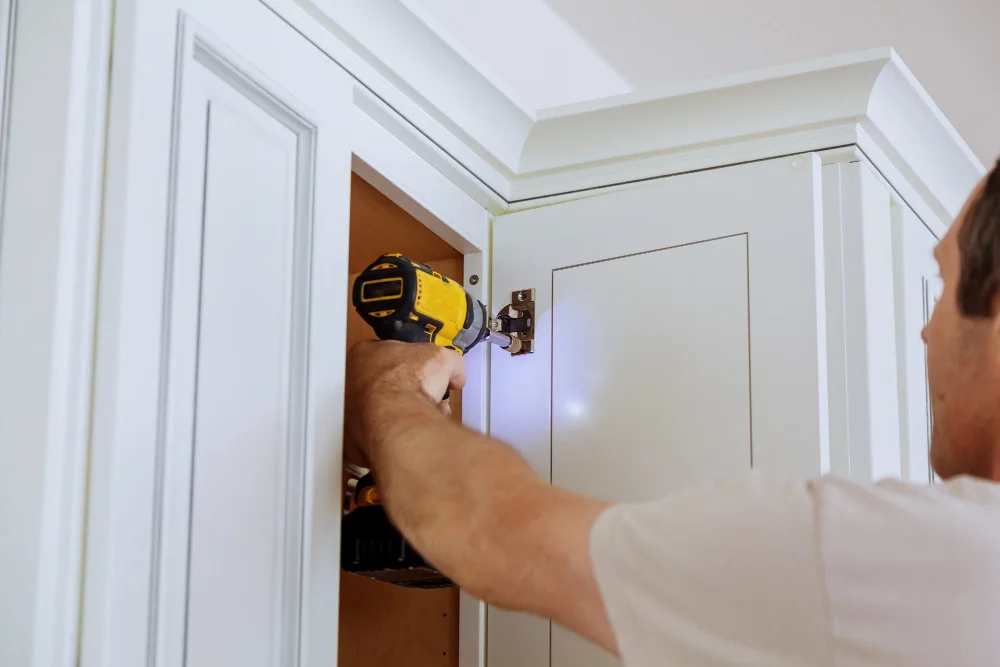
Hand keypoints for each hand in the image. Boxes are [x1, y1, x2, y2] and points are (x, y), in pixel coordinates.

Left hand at [344, 341, 465, 465]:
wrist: (396, 421)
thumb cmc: (409, 382)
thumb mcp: (441, 359)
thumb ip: (451, 363)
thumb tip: (456, 375)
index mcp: (363, 354)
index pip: (388, 356)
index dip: (412, 367)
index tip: (426, 376)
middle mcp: (349, 382)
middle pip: (385, 386)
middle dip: (410, 393)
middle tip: (428, 400)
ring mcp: (347, 413)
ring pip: (382, 414)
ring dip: (407, 416)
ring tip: (426, 420)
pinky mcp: (351, 441)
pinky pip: (378, 438)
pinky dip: (396, 437)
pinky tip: (413, 436)